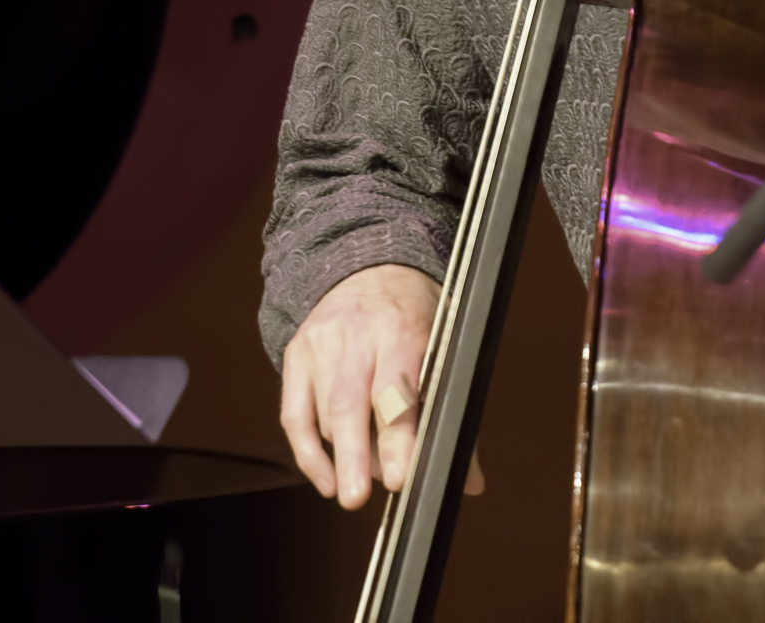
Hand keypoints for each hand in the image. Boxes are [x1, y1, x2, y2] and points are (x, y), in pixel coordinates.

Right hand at [278, 265, 484, 507]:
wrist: (370, 266)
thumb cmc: (413, 313)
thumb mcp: (444, 345)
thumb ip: (452, 412)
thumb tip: (471, 481)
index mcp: (404, 329)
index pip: (397, 390)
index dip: (398, 437)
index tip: (399, 477)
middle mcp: (359, 334)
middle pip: (350, 403)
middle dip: (355, 456)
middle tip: (357, 499)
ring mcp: (322, 342)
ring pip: (324, 413)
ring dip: (344, 457)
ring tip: (362, 481)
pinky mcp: (297, 353)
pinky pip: (293, 414)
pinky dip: (308, 454)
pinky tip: (326, 479)